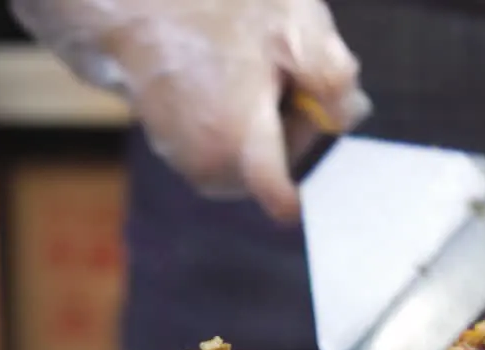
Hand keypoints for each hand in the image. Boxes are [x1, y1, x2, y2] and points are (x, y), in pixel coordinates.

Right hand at [12, 0, 370, 220]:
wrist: (137, 4)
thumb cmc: (216, 8)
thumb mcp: (293, 27)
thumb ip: (333, 76)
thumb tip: (346, 117)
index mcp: (237, 143)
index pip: (282, 195)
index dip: (311, 180)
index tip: (319, 160)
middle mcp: (209, 167)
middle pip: (278, 169)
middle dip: (293, 128)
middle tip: (283, 76)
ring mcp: (186, 162)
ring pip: (252, 159)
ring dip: (265, 123)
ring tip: (249, 71)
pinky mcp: (173, 151)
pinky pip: (225, 149)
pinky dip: (236, 121)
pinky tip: (227, 79)